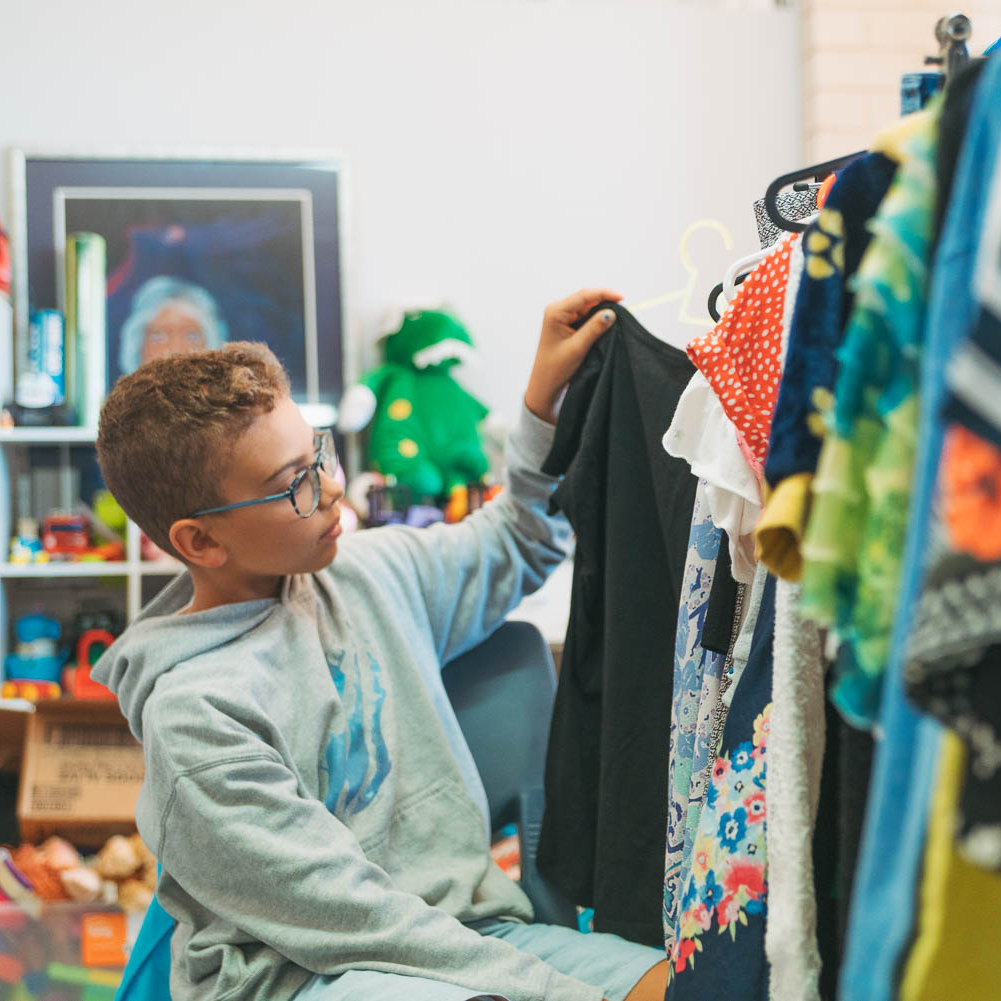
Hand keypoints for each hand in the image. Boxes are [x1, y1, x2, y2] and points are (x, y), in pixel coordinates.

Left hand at [524, 288, 621, 424]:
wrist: (544, 383)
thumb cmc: (555, 367)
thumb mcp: (577, 347)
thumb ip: (594, 328)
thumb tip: (611, 313)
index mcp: (555, 312)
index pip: (584, 296)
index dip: (604, 294)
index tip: (622, 298)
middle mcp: (557, 310)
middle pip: (586, 299)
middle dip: (604, 302)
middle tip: (623, 310)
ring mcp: (561, 316)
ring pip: (587, 307)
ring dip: (601, 311)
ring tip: (616, 318)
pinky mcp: (566, 324)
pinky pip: (584, 316)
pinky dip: (596, 318)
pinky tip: (605, 323)